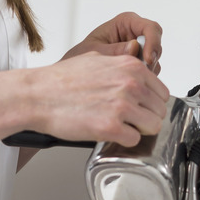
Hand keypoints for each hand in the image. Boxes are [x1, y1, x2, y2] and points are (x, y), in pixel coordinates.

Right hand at [26, 51, 169, 147]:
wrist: (38, 95)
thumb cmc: (61, 80)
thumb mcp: (97, 58)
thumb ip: (122, 66)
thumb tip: (138, 76)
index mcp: (130, 67)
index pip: (161, 92)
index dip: (150, 103)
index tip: (140, 108)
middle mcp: (131, 84)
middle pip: (159, 111)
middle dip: (146, 118)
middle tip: (128, 121)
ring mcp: (122, 106)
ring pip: (152, 127)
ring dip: (138, 130)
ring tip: (119, 127)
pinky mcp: (111, 127)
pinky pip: (134, 140)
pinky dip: (124, 141)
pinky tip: (110, 133)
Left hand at [61, 12, 162, 73]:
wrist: (78, 70)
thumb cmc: (83, 55)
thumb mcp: (95, 52)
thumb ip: (114, 50)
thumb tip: (134, 47)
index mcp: (126, 22)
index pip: (149, 27)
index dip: (153, 42)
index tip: (148, 59)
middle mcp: (136, 33)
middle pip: (156, 42)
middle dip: (150, 58)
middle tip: (140, 73)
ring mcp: (140, 48)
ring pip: (155, 58)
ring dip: (146, 70)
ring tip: (128, 77)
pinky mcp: (141, 62)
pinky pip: (150, 70)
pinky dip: (143, 77)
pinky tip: (129, 81)